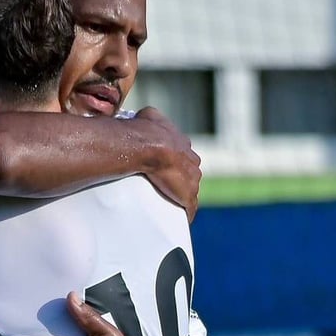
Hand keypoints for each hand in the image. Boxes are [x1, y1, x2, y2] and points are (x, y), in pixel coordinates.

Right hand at [133, 107, 200, 221]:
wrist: (148, 144)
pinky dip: (187, 213)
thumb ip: (151, 118)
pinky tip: (183, 219)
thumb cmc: (145, 129)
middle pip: (190, 173)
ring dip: (182, 196)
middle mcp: (192, 162)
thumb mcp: (150, 115)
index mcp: (183, 144)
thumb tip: (143, 118)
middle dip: (182, 179)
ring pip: (191, 190)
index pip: (184, 155)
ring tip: (169, 203)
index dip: (177, 161)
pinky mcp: (187, 196)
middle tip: (166, 186)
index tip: (168, 167)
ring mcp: (191, 180)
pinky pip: (190, 207)